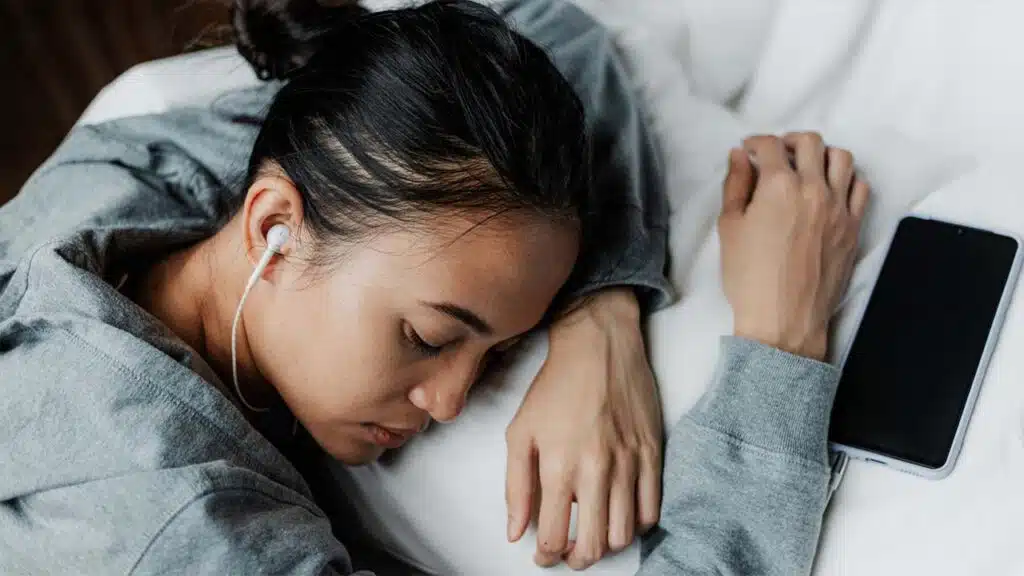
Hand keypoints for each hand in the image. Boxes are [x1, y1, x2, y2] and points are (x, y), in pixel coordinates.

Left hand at [505, 288, 662, 570]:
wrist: (598, 345)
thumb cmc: (556, 387)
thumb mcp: (520, 432)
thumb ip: (515, 486)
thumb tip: (515, 532)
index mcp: (558, 466)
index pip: (552, 535)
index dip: (545, 555)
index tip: (542, 554)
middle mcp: (596, 470)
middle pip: (592, 545)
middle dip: (576, 559)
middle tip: (568, 553)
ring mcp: (629, 463)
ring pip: (623, 534)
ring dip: (605, 545)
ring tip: (593, 535)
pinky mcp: (652, 454)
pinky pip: (651, 510)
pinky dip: (636, 525)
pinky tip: (619, 515)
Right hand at [719, 132, 869, 359]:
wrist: (784, 319)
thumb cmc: (749, 277)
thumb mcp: (729, 228)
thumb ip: (734, 186)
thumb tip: (739, 157)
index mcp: (778, 186)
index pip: (770, 146)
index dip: (755, 142)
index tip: (748, 150)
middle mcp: (814, 189)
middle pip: (810, 142)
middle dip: (789, 141)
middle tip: (777, 153)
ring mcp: (839, 207)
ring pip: (842, 158)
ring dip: (822, 154)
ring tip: (808, 166)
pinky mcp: (853, 227)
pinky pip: (860, 188)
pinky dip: (846, 179)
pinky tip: (831, 187)